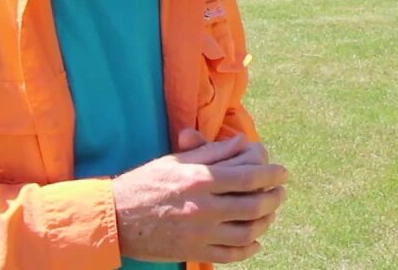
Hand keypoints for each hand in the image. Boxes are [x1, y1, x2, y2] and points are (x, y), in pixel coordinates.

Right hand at [112, 132, 287, 263]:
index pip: (249, 176)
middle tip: (281, 192)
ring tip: (271, 213)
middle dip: (275, 197)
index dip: (273, 174)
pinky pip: (231, 254)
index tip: (283, 173)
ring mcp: (200, 233)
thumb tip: (243, 143)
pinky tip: (255, 240)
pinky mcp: (193, 251)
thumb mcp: (177, 161)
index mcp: (200, 180)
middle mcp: (204, 207)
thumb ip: (212, 153)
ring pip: (248, 231)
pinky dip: (249, 249)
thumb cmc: (146, 183)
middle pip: (255, 204)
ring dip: (266, 222)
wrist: (114, 218)